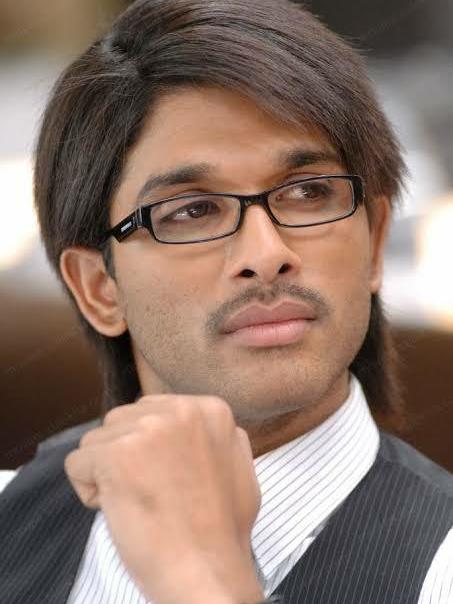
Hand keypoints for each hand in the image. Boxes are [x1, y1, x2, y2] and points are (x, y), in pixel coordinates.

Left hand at [64, 395, 263, 603]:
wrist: (208, 572)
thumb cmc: (221, 529)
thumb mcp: (237, 465)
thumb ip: (214, 436)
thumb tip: (194, 421)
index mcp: (210, 410)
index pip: (152, 412)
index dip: (152, 451)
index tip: (171, 480)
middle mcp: (181, 410)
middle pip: (123, 421)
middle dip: (127, 455)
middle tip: (154, 492)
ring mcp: (148, 430)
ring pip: (97, 440)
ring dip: (107, 472)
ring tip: (139, 501)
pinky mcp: (116, 454)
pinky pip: (76, 463)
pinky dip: (89, 491)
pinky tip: (120, 509)